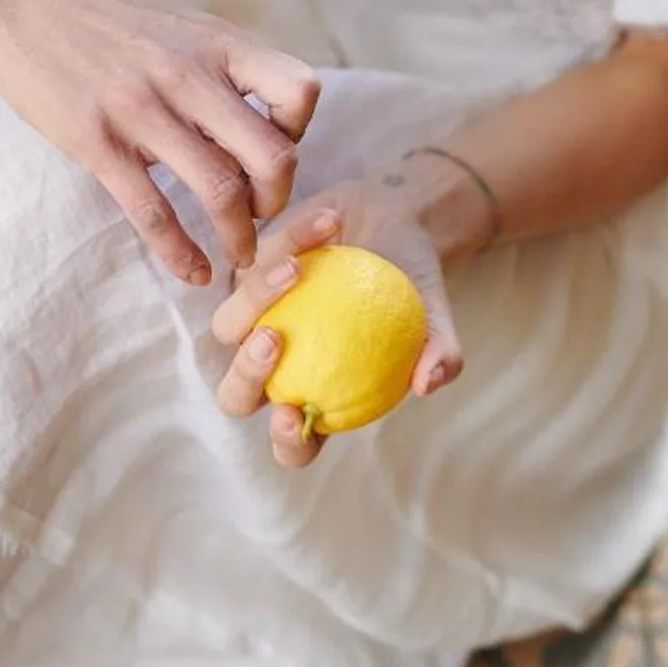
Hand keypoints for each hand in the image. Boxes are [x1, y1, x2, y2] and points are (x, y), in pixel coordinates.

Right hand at [0, 0, 320, 281]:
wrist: (18, 3)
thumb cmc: (106, 25)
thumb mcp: (181, 30)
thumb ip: (224, 73)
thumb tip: (264, 128)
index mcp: (217, 44)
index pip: (299, 92)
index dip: (299, 131)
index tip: (274, 148)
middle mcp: (189, 75)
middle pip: (272, 156)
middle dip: (278, 202)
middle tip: (263, 217)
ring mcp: (142, 110)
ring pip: (220, 192)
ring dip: (239, 239)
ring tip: (238, 256)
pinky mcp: (97, 143)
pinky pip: (153, 213)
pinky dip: (181, 253)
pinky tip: (192, 272)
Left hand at [211, 177, 465, 467]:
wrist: (397, 224)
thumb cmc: (413, 285)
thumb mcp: (436, 320)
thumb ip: (440, 354)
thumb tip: (428, 385)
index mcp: (318, 396)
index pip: (294, 442)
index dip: (286, 441)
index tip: (293, 413)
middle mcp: (277, 367)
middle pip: (237, 397)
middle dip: (245, 377)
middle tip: (274, 340)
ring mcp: (253, 320)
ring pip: (227, 328)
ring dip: (254, 300)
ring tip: (296, 270)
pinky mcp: (246, 273)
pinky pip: (252, 264)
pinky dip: (288, 244)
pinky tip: (328, 226)